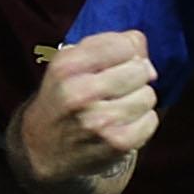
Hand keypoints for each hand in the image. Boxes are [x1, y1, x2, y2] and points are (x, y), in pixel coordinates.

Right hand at [11, 31, 156, 193]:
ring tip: (118, 106)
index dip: (126, 52)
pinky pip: (150, 121)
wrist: (42, 148)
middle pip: (139, 69)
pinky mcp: (116, 143)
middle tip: (118, 87)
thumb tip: (144, 56)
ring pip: (148, 95)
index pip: (123, 45)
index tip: (117, 62)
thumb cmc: (63, 98)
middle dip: (134, 76)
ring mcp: (99, 120)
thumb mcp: (70, 63)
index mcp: (67, 66)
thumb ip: (108, 45)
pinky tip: (123, 124)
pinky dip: (142, 122)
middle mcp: (80, 92)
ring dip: (138, 100)